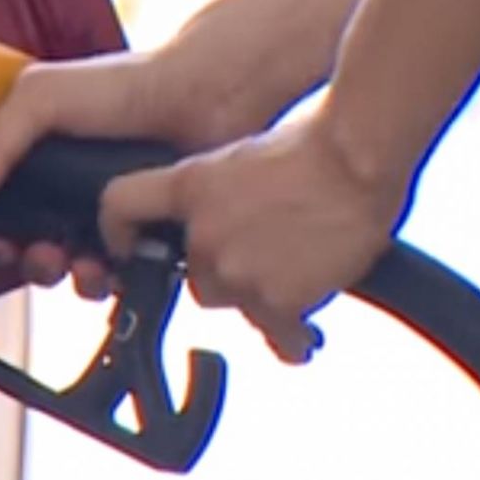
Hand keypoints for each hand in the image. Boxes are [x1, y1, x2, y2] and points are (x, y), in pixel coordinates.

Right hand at [0, 36, 286, 298]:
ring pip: (66, 266)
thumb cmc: (127, 84)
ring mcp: (101, 212)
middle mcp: (62, 186)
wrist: (208, 97)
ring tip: (79, 263)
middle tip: (38, 253)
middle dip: (25, 258)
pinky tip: (114, 265)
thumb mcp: (40, 97)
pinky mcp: (139, 234)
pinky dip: (108, 280)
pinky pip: (113, 276)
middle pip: (24, 242)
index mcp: (31, 153)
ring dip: (64, 274)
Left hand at [101, 112, 408, 362]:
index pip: (120, 205)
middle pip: (192, 273)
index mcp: (189, 186)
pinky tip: (303, 332)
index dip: (118, 231)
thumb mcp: (242, 157)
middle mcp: (203, 233)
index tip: (129, 247)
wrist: (360, 160)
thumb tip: (215, 210)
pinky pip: (275, 334)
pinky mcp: (275, 302)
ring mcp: (236, 271)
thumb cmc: (316, 144)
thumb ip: (216, 191)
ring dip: (255, 294)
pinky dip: (289, 335)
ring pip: (229, 299)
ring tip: (295, 272)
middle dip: (220, 270)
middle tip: (263, 251)